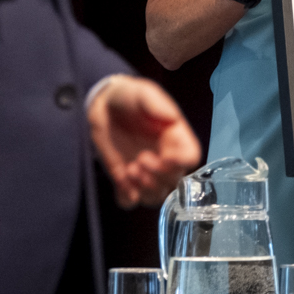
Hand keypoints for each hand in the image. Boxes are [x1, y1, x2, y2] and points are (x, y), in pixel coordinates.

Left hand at [88, 76, 202, 207]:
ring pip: (156, 196)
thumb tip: (172, 119)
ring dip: (145, 189)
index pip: (190, 157)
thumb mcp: (143, 92)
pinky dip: (127, 197)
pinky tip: (121, 180)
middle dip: (158, 176)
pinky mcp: (124, 179)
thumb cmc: (128, 96)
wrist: (103, 104)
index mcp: (175, 137)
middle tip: (139, 159)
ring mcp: (144, 171)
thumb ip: (157, 104)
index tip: (165, 157)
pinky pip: (130, 201)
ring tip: (129, 170)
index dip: (181, 163)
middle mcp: (164, 157)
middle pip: (175, 181)